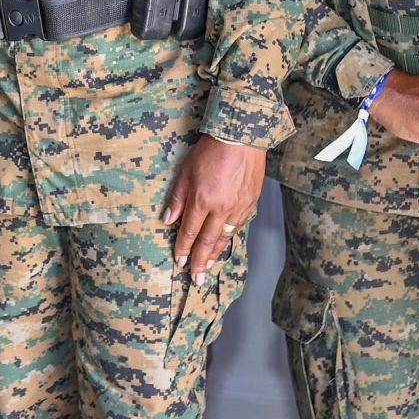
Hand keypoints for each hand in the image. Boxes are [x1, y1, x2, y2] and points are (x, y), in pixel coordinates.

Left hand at [163, 137, 265, 285]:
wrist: (242, 138)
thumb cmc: (211, 150)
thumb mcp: (186, 171)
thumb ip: (177, 199)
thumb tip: (167, 220)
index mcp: (202, 200)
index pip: (190, 232)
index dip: (184, 249)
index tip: (180, 262)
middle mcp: (221, 208)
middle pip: (208, 242)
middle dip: (200, 262)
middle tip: (196, 279)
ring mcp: (238, 208)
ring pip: (224, 238)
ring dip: (215, 254)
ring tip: (209, 268)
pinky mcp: (250, 204)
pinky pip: (238, 227)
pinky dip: (229, 239)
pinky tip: (224, 245)